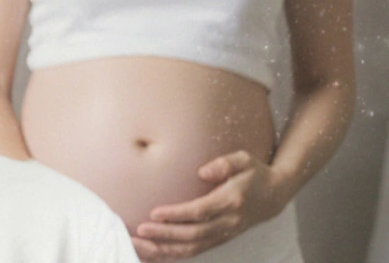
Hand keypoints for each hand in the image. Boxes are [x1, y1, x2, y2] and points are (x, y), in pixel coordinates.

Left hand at [132, 150, 288, 261]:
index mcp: (232, 201)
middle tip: (140, 230)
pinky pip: (195, 251)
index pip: (201, 212)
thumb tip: (202, 171)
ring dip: (165, 249)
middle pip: (194, 234)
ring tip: (139, 246)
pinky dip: (173, 254)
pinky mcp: (220, 239)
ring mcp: (225, 234)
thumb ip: (224, 163)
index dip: (177, 215)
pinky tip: (153, 253)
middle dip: (165, 235)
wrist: (274, 195)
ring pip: (193, 248)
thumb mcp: (244, 160)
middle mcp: (229, 222)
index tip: (154, 213)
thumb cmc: (253, 173)